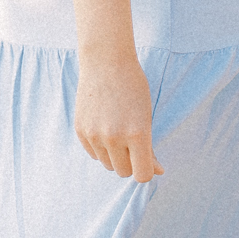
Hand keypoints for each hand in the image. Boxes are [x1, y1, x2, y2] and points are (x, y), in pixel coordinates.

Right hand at [74, 58, 164, 180]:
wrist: (106, 63)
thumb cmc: (133, 88)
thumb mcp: (147, 116)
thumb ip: (150, 146)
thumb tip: (157, 172)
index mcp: (137, 133)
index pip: (142, 174)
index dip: (147, 171)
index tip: (148, 162)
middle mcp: (114, 138)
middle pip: (123, 171)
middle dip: (130, 162)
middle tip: (132, 142)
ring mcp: (95, 135)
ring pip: (107, 164)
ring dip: (114, 155)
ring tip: (118, 131)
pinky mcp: (81, 132)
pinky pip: (93, 154)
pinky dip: (101, 147)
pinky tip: (104, 127)